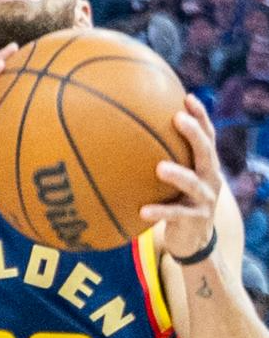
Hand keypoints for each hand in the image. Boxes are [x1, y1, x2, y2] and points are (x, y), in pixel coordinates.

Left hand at [139, 94, 220, 260]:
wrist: (193, 239)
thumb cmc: (178, 198)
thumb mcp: (176, 175)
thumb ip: (162, 154)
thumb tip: (127, 125)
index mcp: (206, 164)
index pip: (208, 135)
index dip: (201, 116)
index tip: (187, 97)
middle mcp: (210, 178)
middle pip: (206, 152)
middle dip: (194, 134)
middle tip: (178, 119)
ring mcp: (205, 200)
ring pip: (194, 184)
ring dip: (178, 175)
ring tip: (160, 168)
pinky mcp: (194, 220)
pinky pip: (176, 214)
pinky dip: (159, 211)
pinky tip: (142, 210)